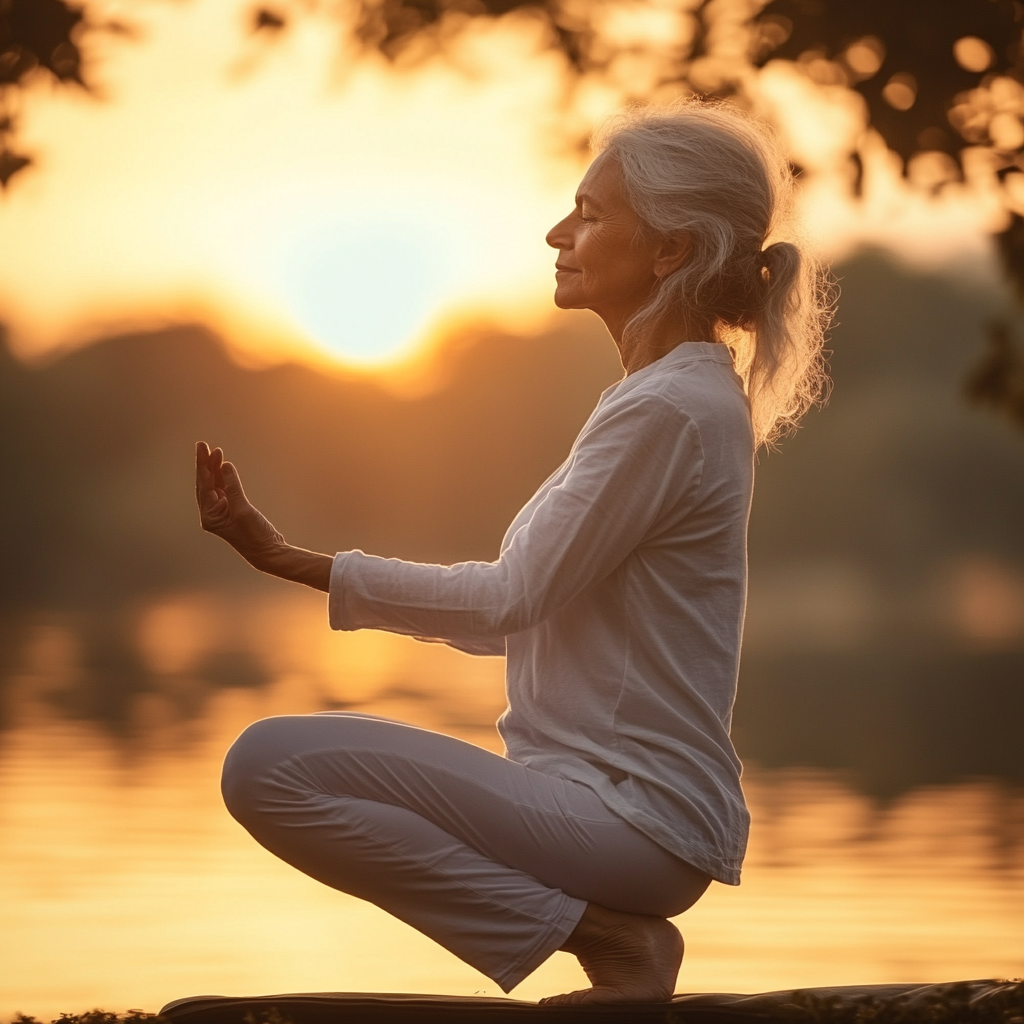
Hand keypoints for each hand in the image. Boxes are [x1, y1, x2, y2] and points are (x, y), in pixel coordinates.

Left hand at [195, 442, 285, 568]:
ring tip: (216, 453)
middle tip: (205, 445)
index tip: (203, 447)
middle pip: (206, 483)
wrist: (268, 552)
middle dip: (206, 464)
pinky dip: (224, 478)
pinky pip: (224, 490)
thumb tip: (226, 466)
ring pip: (215, 486)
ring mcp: (222, 512)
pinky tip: (224, 467)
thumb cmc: (254, 535)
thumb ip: (233, 487)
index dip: (203, 465)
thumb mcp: (242, 509)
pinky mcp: (232, 511)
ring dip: (215, 469)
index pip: (204, 484)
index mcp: (209, 516)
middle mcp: (212, 514)